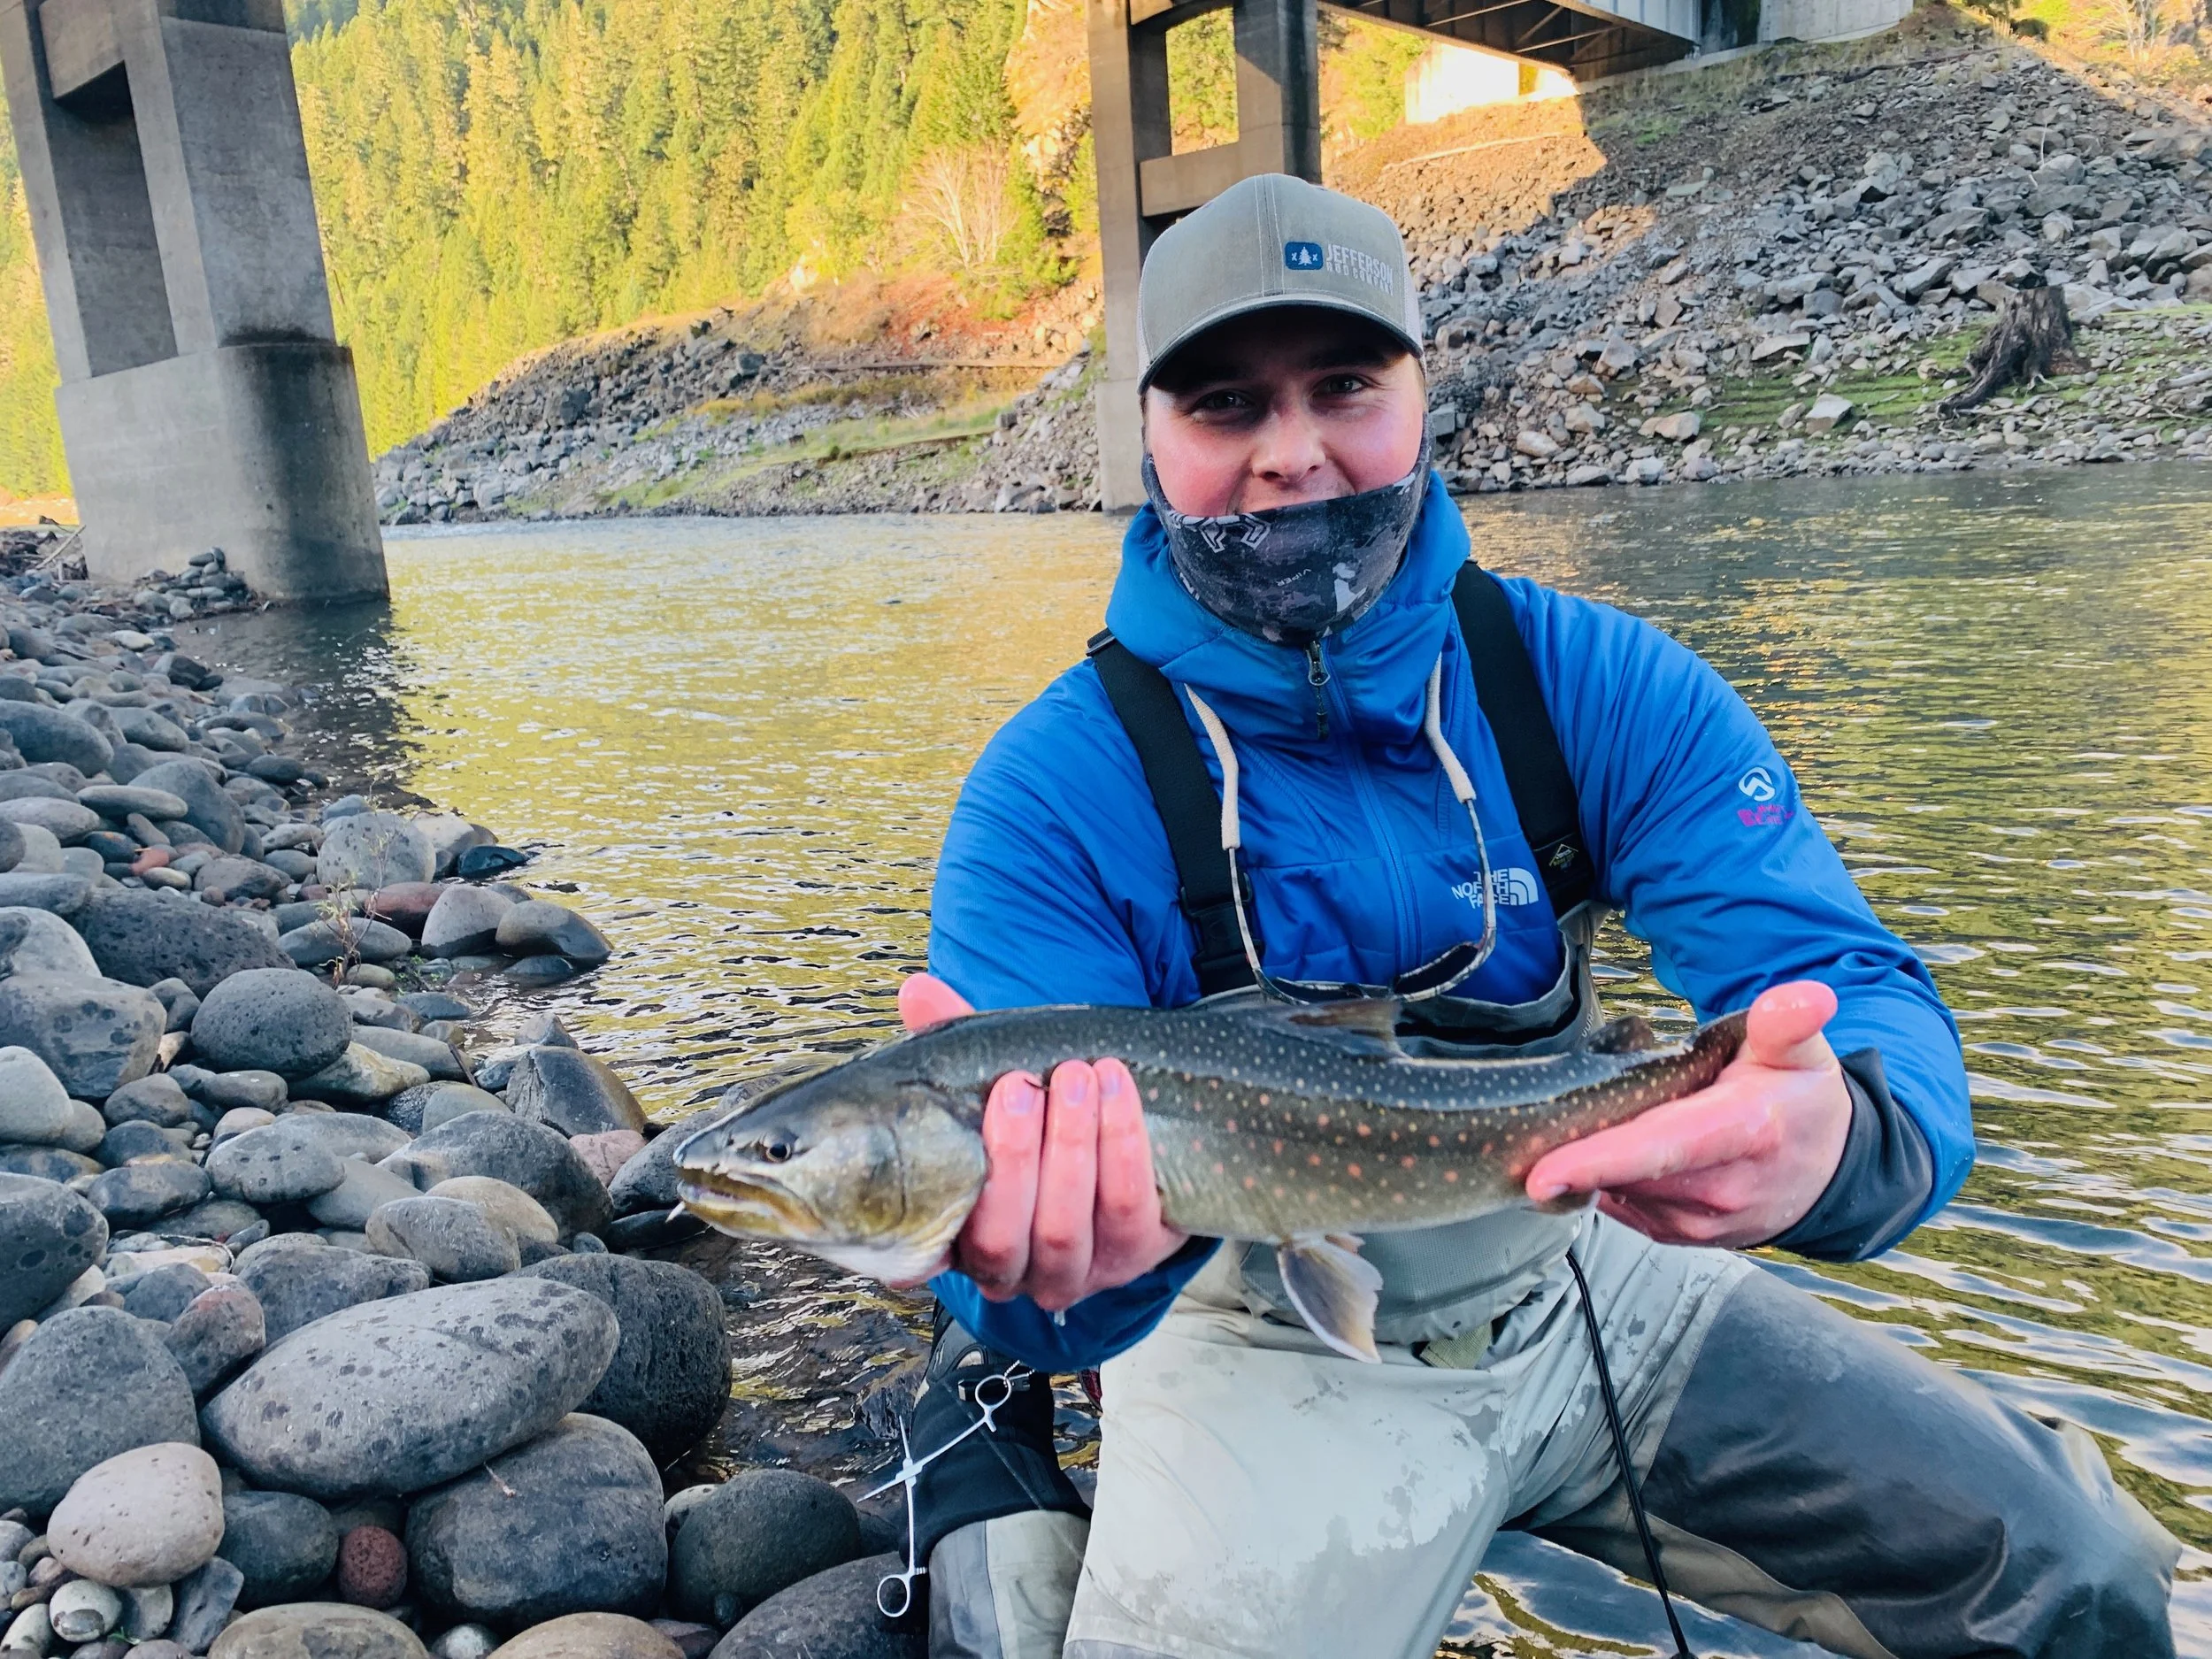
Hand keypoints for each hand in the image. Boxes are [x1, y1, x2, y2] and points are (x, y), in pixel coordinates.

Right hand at [895, 974, 1189, 1307]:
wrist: (1141, 1133)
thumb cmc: (1041, 1110)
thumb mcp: (993, 1076)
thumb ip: (953, 1040)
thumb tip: (917, 990)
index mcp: (954, 1239)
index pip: (923, 1259)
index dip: (918, 1231)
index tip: (934, 1164)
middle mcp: (1009, 1271)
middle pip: (1000, 1240)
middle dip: (1010, 1160)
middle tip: (1019, 1085)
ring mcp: (1074, 1272)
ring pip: (1063, 1230)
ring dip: (1070, 1146)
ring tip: (1077, 1074)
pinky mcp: (1135, 1256)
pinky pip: (1128, 1211)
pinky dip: (1122, 1145)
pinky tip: (1117, 1087)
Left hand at [1522, 981, 1850, 1249]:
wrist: (1826, 1173)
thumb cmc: (1800, 1103)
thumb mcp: (1801, 1054)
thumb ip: (1787, 1024)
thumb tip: (1803, 998)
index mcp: (1745, 1132)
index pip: (1661, 1149)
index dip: (1598, 1161)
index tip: (1541, 1175)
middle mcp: (1720, 1188)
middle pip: (1624, 1173)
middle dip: (1576, 1148)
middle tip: (1540, 1119)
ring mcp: (1698, 1221)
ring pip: (1617, 1190)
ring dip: (1592, 1161)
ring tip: (1596, 1120)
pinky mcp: (1677, 1235)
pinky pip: (1621, 1206)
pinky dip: (1604, 1179)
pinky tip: (1608, 1151)